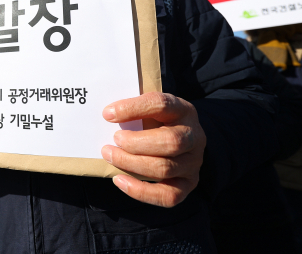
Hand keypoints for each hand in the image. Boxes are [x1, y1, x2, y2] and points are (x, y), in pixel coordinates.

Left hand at [101, 92, 205, 207]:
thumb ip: (134, 109)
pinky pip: (168, 195)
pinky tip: (119, 180)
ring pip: (165, 168)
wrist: (180, 141)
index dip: (133, 109)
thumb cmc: (157, 121)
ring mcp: (193, 163)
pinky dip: (140, 191)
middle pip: (171, 141)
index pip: (162, 105)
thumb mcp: (151, 108)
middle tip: (113, 139)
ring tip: (109, 155)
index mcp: (183, 110)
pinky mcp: (188, 184)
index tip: (108, 114)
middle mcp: (194, 136)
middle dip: (135, 143)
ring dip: (131, 164)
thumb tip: (107, 115)